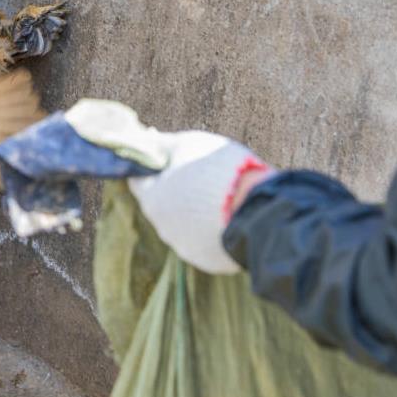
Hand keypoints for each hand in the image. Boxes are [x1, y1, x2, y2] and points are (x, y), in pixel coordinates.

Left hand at [63, 100, 265, 274]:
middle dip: (175, 190)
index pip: (138, 181)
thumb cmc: (219, 171)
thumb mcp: (187, 145)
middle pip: (161, 203)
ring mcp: (184, 245)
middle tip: (198, 177)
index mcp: (152, 197)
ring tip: (217, 196)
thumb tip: (147, 138)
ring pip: (182, 223)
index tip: (166, 161)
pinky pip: (203, 240)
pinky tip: (226, 215)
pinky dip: (210, 228)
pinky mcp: (206, 259)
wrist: (257, 209)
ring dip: (192, 211)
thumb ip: (161, 145)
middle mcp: (162, 225)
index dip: (152, 169)